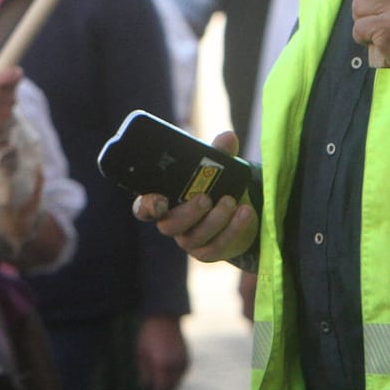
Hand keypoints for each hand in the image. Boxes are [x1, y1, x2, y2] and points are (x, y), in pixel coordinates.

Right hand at [131, 131, 258, 262]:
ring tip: (232, 201)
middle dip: (188, 212)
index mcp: (165, 203)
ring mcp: (189, 240)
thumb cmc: (218, 188)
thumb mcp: (218, 171)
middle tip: (206, 198)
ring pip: (194, 238)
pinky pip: (216, 247)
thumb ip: (219, 155)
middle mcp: (172, 224)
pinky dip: (233, 229)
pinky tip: (245, 213)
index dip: (147, 206)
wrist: (240, 213)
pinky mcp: (208, 252)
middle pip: (169, 225)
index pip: (144, 209)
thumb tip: (227, 137)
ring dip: (215, 219)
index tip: (160, 199)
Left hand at [136, 314, 188, 389]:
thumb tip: (146, 385)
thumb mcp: (141, 354)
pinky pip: (181, 374)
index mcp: (162, 364)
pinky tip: (167, 375)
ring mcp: (183, 362)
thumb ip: (144, 371)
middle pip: (171, 387)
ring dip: (170, 385)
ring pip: (178, 381)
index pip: (162, 387)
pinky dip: (175, 377)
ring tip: (161, 386)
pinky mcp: (188, 359)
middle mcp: (175, 365)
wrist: (164, 320)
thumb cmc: (148, 336)